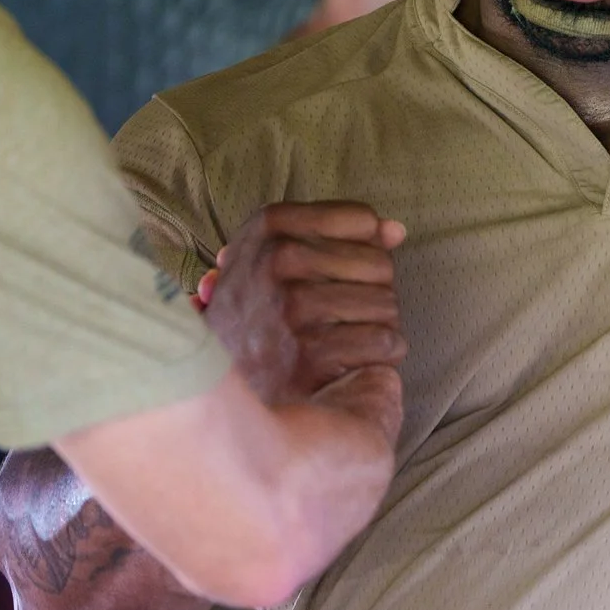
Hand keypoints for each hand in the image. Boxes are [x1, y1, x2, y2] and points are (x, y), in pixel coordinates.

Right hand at [200, 202, 408, 436]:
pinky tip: (354, 362)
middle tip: (341, 315)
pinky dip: (381, 356)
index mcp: (269, 227)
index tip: (338, 274)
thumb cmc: (258, 317)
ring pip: (387, 304)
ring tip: (345, 338)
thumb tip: (396, 231)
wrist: (213, 389)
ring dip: (379, 326)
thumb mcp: (278, 261)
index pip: (363, 220)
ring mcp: (291, 307)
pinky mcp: (309, 354)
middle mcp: (276, 260)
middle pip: (381, 263)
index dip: (365, 249)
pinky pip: (384, 342)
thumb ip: (344, 237)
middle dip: (373, 291)